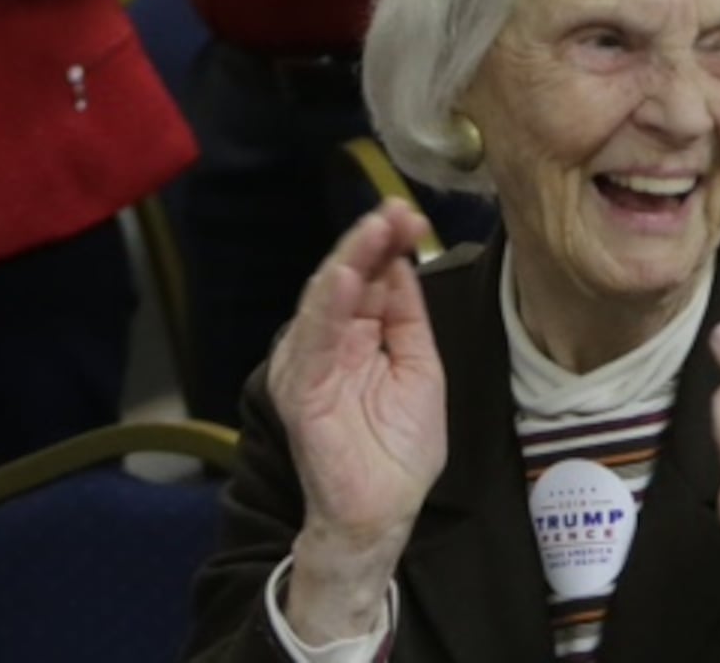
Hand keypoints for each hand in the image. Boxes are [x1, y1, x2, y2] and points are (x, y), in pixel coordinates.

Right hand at [268, 206, 448, 584]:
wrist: (384, 509)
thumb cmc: (399, 446)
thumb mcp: (418, 366)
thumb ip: (406, 317)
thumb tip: (402, 262)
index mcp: (358, 336)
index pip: (369, 278)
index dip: (388, 244)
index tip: (411, 213)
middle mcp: (329, 345)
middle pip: (344, 282)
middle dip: (369, 243)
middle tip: (395, 211)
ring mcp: (311, 366)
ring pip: (324, 303)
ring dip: (349, 263)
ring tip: (372, 230)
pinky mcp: (301, 392)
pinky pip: (314, 344)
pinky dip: (330, 310)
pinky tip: (347, 280)